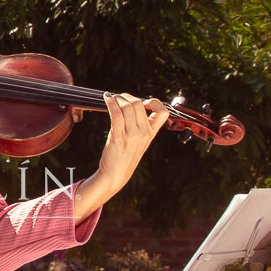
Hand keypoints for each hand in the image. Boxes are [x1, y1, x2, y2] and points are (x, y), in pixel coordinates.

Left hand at [71, 92, 168, 217]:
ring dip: (117, 98)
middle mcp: (144, 132)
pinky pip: (116, 114)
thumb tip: (132, 105)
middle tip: (119, 97)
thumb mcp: (139, 141)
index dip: (154, 102)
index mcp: (152, 133)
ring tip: (111, 98)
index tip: (142, 102)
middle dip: (127, 96)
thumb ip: (140, 126)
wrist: (116, 174)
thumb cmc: (125, 155)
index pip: (163, 112)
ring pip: (127, 107)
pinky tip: (107, 99)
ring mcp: (132, 134)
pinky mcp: (118, 136)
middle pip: (139, 104)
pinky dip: (110, 103)